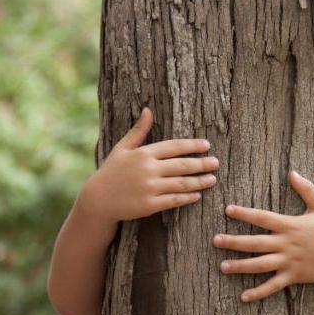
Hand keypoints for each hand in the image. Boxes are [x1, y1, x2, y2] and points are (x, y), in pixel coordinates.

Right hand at [77, 107, 218, 223]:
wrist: (97, 200)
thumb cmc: (112, 171)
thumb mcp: (122, 148)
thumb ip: (138, 131)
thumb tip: (148, 110)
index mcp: (143, 153)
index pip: (174, 146)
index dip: (192, 145)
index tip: (207, 145)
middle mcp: (148, 169)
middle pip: (182, 165)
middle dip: (202, 164)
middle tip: (216, 163)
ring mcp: (149, 188)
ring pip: (182, 183)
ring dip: (200, 181)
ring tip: (212, 179)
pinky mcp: (149, 205)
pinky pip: (174, 200)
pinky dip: (188, 197)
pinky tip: (198, 194)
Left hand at [213, 170, 313, 301]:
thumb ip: (307, 189)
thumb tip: (292, 172)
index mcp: (291, 225)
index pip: (263, 218)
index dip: (245, 213)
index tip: (228, 210)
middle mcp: (288, 244)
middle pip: (256, 243)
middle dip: (235, 242)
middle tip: (215, 240)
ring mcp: (290, 262)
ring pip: (261, 265)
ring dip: (241, 266)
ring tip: (223, 267)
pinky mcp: (294, 276)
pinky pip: (274, 285)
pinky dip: (259, 292)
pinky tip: (244, 297)